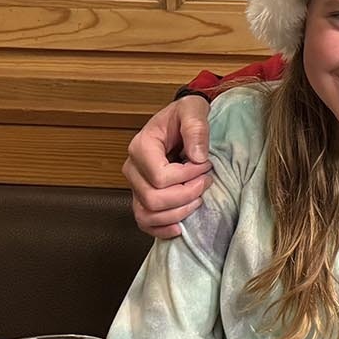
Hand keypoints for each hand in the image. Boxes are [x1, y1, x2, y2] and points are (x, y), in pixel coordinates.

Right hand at [124, 94, 212, 237]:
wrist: (180, 120)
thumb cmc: (185, 115)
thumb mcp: (193, 109)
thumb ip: (196, 127)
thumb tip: (197, 157)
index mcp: (141, 146)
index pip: (160, 177)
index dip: (188, 177)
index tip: (206, 165)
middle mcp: (132, 168)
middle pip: (153, 199)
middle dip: (186, 196)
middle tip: (206, 182)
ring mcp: (135, 185)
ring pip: (147, 215)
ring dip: (177, 213)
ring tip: (198, 200)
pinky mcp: (142, 197)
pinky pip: (144, 222)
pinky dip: (161, 229)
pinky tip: (180, 227)